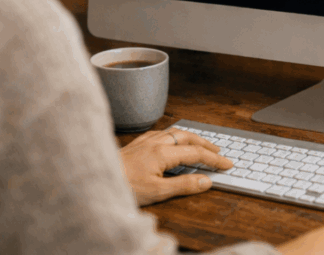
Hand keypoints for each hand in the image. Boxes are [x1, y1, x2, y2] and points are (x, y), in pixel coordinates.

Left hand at [117, 127, 232, 206]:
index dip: (214, 159)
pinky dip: (172, 135)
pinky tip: (170, 139)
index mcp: (163, 153)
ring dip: (190, 137)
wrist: (96, 179)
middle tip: (218, 151)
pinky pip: (160, 133)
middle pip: (187, 137)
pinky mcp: (135, 144)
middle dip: (205, 143)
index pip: (196, 153)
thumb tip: (206, 181)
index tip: (227, 163)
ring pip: (174, 132)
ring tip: (198, 143)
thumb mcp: (158, 191)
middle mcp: (155, 142)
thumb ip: (184, 185)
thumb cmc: (123, 186)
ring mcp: (144, 141)